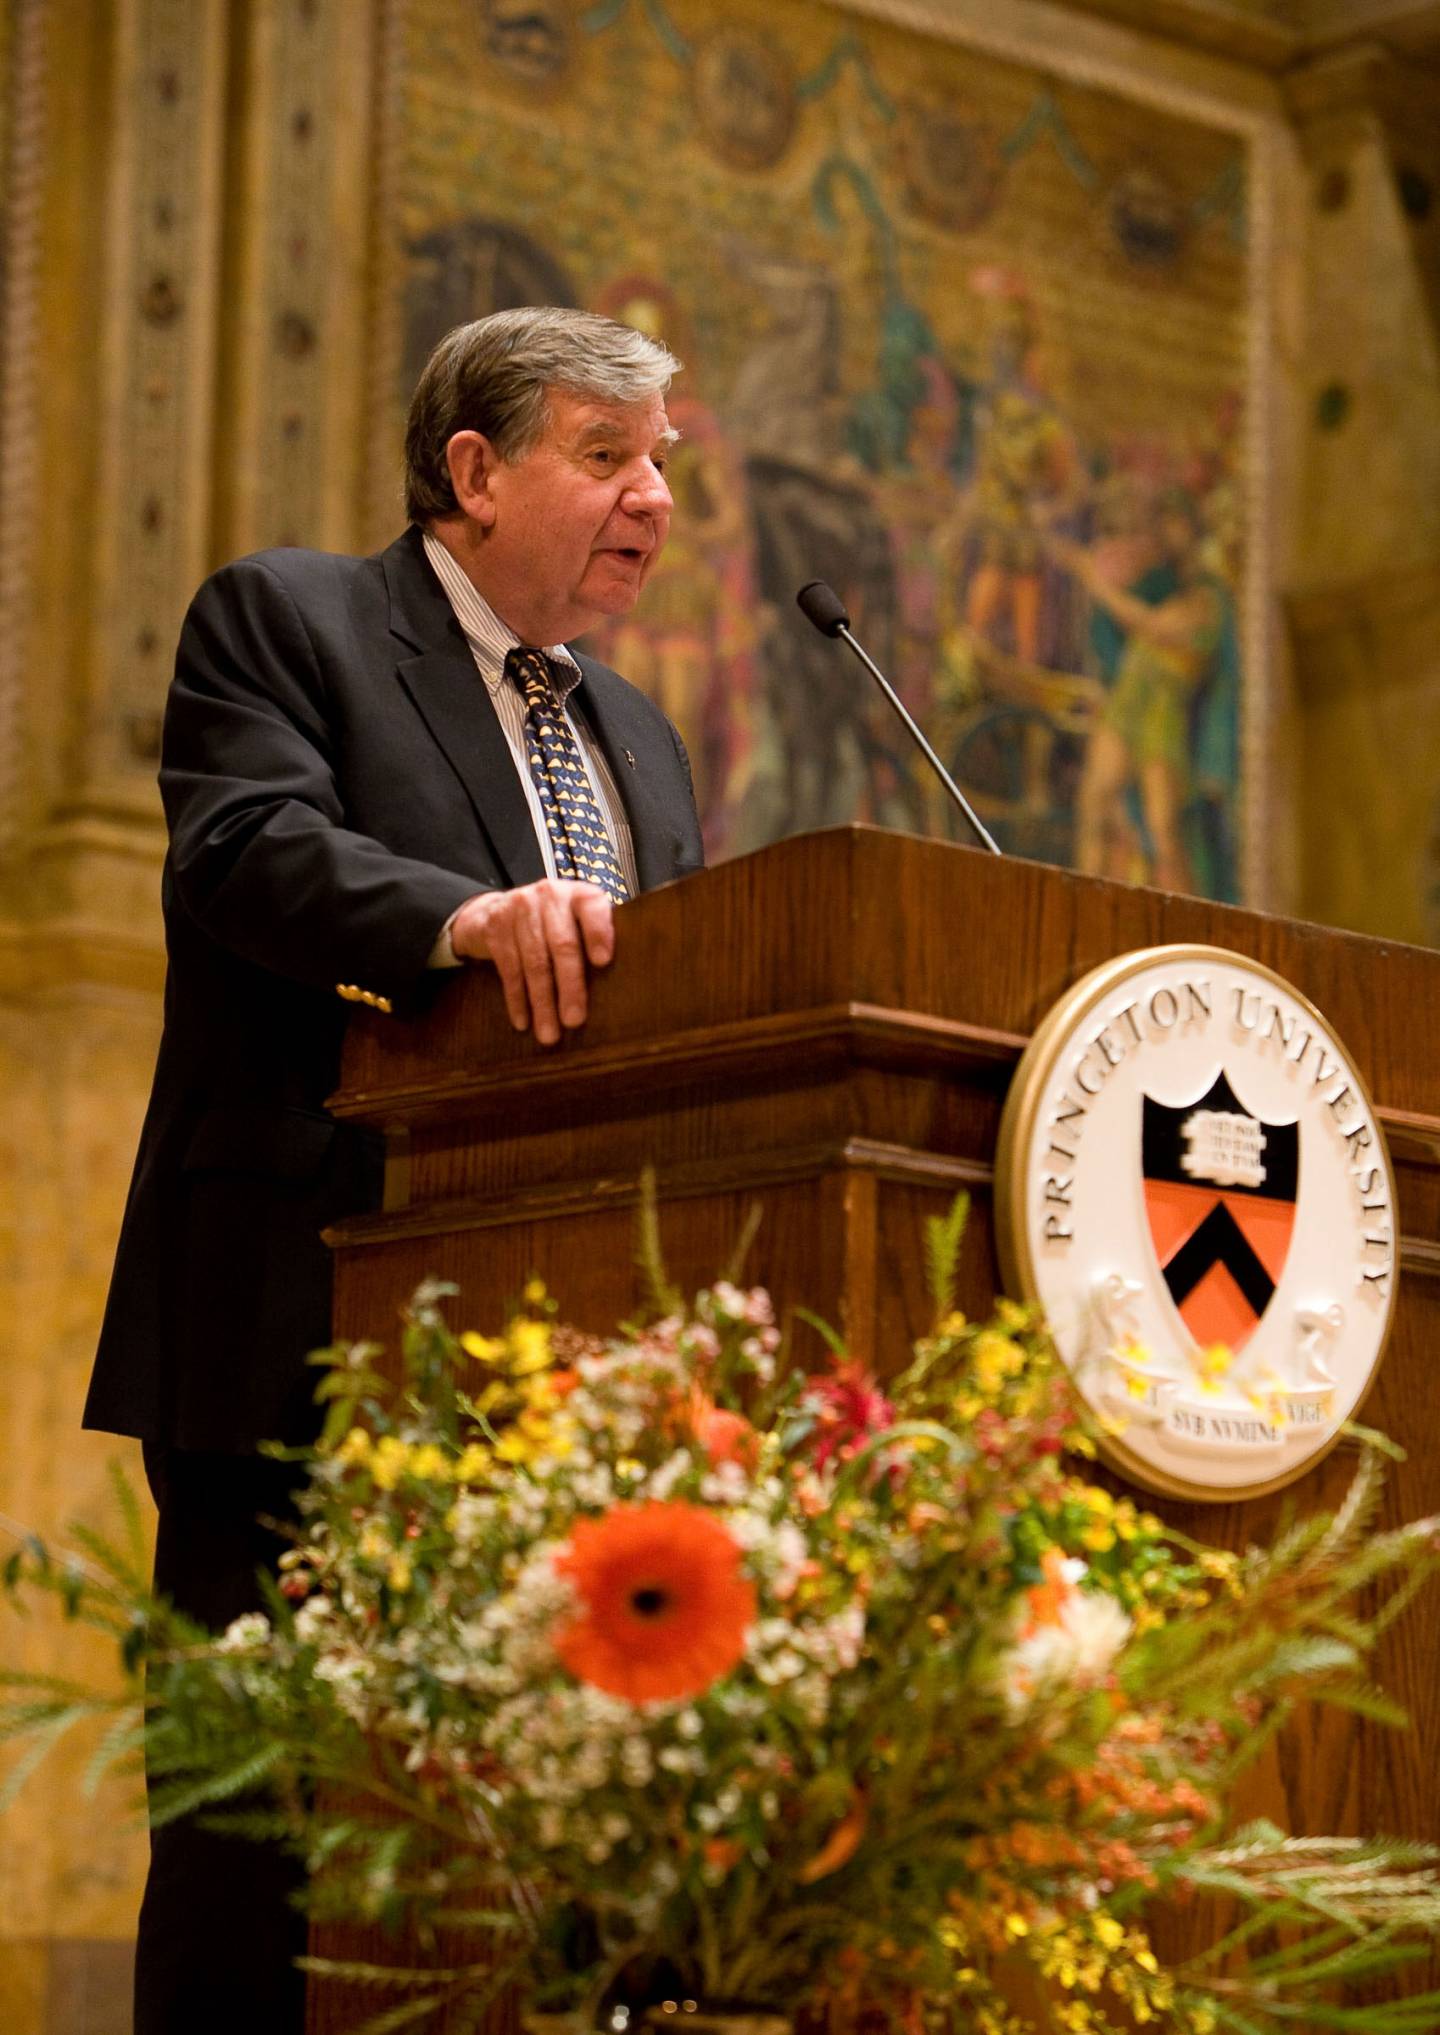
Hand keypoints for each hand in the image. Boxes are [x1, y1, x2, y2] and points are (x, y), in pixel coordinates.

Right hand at [450, 879, 614, 1046]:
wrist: (495, 912)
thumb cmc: (551, 926)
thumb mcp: (575, 922)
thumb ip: (594, 942)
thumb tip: (622, 989)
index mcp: (578, 894)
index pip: (592, 908)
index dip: (598, 933)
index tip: (603, 962)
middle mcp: (550, 895)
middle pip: (563, 944)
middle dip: (570, 987)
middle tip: (574, 1020)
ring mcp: (519, 907)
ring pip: (534, 963)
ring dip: (542, 1003)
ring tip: (549, 1034)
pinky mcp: (495, 926)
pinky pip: (508, 970)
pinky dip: (517, 1000)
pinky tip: (523, 1022)